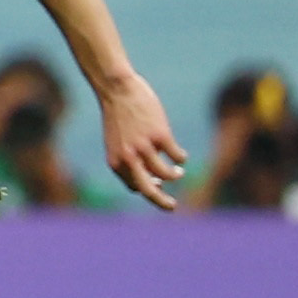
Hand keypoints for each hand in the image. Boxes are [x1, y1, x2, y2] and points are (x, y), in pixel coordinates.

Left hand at [94, 66, 186, 210]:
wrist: (117, 90)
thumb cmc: (118, 117)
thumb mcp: (116, 142)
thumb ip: (128, 159)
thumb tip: (154, 178)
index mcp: (116, 162)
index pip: (133, 186)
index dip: (147, 188)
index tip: (157, 185)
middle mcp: (129, 158)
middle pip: (148, 190)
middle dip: (161, 202)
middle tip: (172, 207)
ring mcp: (145, 148)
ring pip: (167, 174)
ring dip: (175, 175)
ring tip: (179, 171)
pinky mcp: (161, 136)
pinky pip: (177, 156)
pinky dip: (181, 158)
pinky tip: (181, 155)